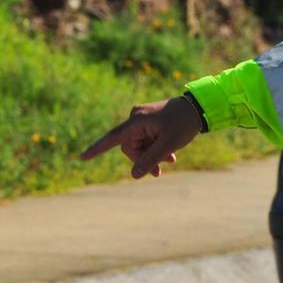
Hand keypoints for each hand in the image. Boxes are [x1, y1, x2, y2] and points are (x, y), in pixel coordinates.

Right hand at [80, 97, 199, 178]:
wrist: (200, 107)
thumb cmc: (184, 123)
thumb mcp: (168, 144)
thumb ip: (150, 160)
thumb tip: (134, 175)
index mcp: (136, 121)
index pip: (112, 138)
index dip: (97, 149)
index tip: (82, 158)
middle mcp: (136, 118)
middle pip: (130, 147)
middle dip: (145, 159)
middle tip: (162, 170)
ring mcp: (143, 119)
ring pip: (140, 145)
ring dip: (153, 155)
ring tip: (171, 161)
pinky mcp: (150, 121)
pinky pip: (147, 139)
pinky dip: (156, 148)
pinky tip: (170, 156)